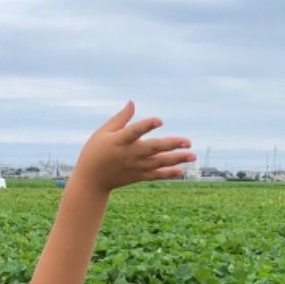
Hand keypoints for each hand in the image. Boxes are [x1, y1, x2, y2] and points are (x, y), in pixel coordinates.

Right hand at [71, 101, 195, 192]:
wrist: (91, 180)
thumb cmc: (95, 151)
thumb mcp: (103, 132)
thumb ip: (120, 118)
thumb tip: (132, 103)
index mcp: (119, 141)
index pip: (135, 132)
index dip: (147, 126)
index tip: (160, 120)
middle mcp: (130, 154)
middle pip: (153, 149)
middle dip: (171, 145)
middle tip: (188, 141)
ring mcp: (135, 167)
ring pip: (159, 163)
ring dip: (177, 159)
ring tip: (192, 155)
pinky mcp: (138, 176)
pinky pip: (156, 175)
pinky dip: (168, 174)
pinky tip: (182, 171)